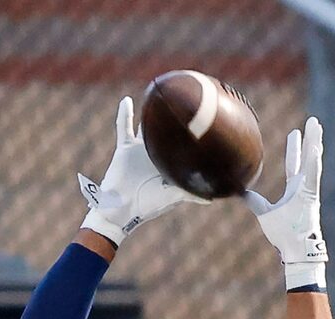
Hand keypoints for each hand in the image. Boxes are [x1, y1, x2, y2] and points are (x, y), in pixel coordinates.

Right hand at [79, 96, 197, 246]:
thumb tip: (212, 198)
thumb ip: (189, 194)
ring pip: (146, 126)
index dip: (190, 133)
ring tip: (159, 92)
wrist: (122, 208)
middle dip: (174, 117)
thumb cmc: (147, 205)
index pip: (181, 144)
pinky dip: (123, 115)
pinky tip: (127, 101)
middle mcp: (155, 153)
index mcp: (168, 162)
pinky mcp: (125, 148)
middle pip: (166, 131)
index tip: (202, 118)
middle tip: (185, 98)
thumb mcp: (171, 197)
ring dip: (151, 113)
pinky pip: (123, 127)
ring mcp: (140, 149)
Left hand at [245, 117, 327, 289]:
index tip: (295, 133)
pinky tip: (315, 145)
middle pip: (306, 158)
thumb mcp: (265, 214)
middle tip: (312, 121)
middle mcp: (304, 187)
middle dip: (309, 139)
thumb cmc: (283, 234)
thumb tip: (243, 193)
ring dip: (315, 142)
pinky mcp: (311, 195)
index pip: (293, 164)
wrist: (294, 248)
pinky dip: (314, 160)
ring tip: (316, 124)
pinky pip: (313, 175)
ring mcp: (309, 190)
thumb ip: (256, 202)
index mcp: (295, 189)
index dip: (294, 149)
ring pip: (313, 161)